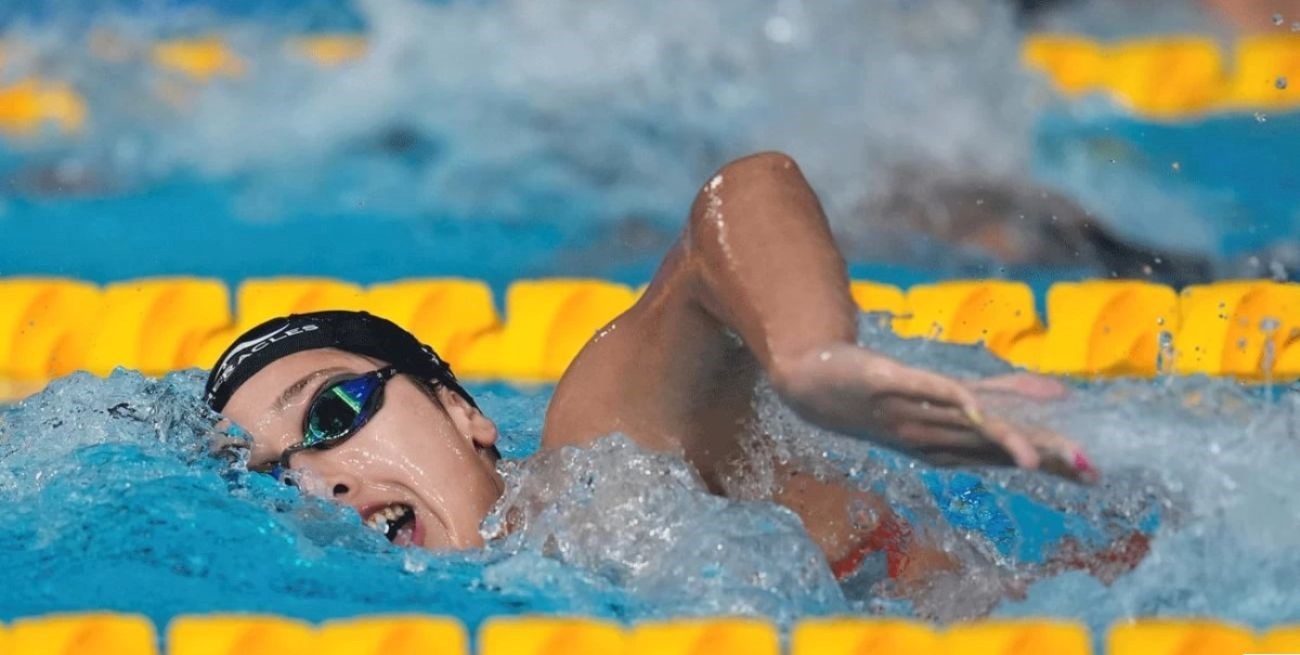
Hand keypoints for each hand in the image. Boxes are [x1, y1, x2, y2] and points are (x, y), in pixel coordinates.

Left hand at [774, 345, 1096, 482]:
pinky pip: (922, 389)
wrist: (812, 385)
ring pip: (964, 425)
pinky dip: (949, 396)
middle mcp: (933, 434)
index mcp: (949, 443)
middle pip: (993, 445)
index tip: (1092, 475)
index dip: (1048, 462)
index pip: (1008, 453)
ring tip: (1037, 456)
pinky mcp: (886, 381)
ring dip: (1001, 440)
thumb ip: (999, 395)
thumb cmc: (884, 395)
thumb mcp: (946, 397)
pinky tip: (975, 403)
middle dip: (1038, 458)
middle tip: (1083, 472)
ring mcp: (909, 411)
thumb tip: (1055, 394)